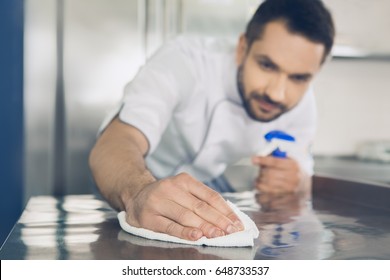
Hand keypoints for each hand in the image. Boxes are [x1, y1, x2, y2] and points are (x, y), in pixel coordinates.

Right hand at [124, 173, 243, 240]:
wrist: (135, 195)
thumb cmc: (166, 196)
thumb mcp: (183, 191)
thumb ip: (202, 200)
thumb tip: (226, 218)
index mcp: (184, 180)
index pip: (210, 196)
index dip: (225, 210)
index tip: (237, 223)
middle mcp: (171, 188)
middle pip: (200, 206)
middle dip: (219, 221)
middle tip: (232, 231)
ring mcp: (158, 202)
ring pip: (186, 216)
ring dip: (205, 227)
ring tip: (218, 235)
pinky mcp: (149, 217)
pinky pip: (170, 227)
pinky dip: (184, 232)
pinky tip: (197, 236)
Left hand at [252, 156, 303, 193]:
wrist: (306, 186)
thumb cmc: (294, 172)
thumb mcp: (289, 161)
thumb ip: (277, 157)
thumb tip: (262, 155)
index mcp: (293, 166)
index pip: (275, 162)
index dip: (263, 160)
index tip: (254, 159)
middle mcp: (292, 178)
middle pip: (270, 174)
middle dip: (261, 173)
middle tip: (260, 172)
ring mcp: (289, 190)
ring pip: (267, 187)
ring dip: (259, 183)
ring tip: (259, 181)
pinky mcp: (284, 200)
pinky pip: (268, 198)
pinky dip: (260, 195)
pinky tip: (260, 191)